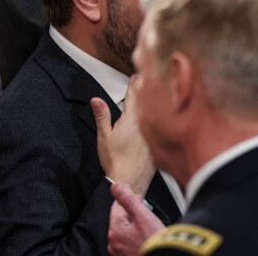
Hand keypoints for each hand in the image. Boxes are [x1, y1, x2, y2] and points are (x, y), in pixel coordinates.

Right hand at [91, 74, 154, 195]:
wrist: (130, 182)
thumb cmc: (115, 160)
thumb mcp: (104, 136)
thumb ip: (102, 116)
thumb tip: (96, 99)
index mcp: (132, 121)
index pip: (134, 97)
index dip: (134, 85)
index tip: (136, 76)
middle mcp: (147, 126)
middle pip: (148, 103)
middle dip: (146, 90)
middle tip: (146, 79)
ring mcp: (154, 135)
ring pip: (156, 115)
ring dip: (154, 104)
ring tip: (153, 95)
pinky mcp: (158, 145)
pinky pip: (160, 128)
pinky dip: (159, 120)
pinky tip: (158, 120)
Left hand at [107, 181, 163, 255]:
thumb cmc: (156, 245)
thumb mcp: (143, 217)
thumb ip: (128, 199)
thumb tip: (116, 185)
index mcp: (115, 232)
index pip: (117, 208)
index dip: (130, 201)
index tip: (139, 198)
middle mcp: (114, 244)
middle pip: (122, 221)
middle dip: (133, 215)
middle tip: (147, 214)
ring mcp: (121, 254)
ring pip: (127, 233)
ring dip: (136, 228)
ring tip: (150, 228)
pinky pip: (131, 244)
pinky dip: (138, 240)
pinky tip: (148, 239)